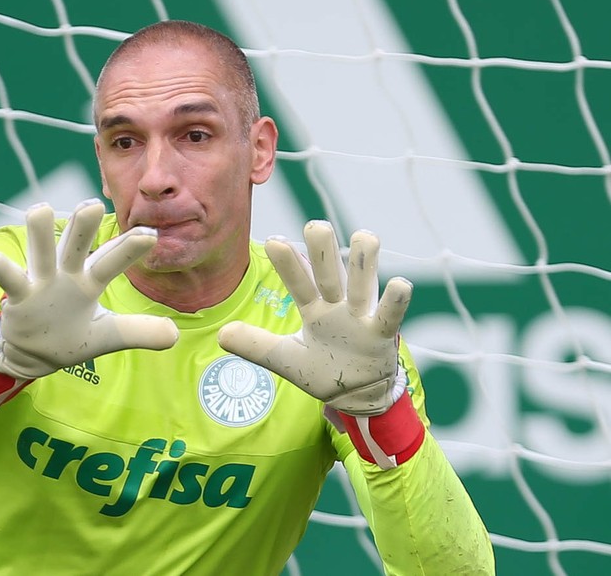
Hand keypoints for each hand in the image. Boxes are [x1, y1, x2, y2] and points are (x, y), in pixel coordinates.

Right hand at [0, 199, 178, 380]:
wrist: (32, 354)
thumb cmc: (71, 335)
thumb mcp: (107, 336)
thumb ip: (138, 331)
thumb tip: (174, 334)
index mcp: (89, 280)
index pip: (112, 260)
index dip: (129, 248)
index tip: (151, 234)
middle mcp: (65, 272)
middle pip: (75, 242)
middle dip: (83, 224)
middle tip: (92, 204)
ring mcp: (39, 280)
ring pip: (39, 248)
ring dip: (39, 231)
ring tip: (40, 210)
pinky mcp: (17, 294)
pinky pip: (8, 278)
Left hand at [218, 221, 411, 415]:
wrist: (355, 396)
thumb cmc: (321, 369)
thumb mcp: (284, 359)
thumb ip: (255, 345)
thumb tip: (221, 334)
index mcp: (313, 309)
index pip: (298, 283)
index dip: (288, 265)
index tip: (273, 241)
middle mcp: (337, 306)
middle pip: (329, 274)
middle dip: (323, 251)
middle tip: (316, 225)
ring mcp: (360, 317)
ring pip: (363, 283)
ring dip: (364, 262)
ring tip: (366, 235)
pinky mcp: (381, 334)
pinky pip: (390, 315)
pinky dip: (395, 301)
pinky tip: (399, 284)